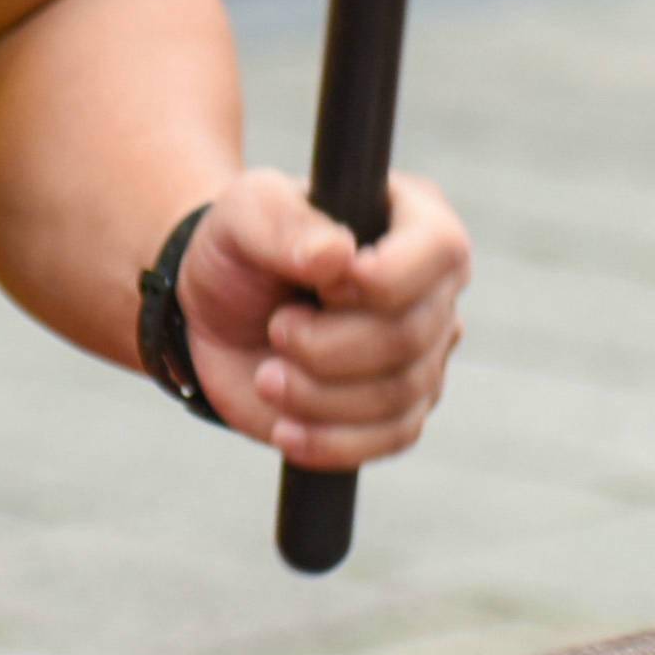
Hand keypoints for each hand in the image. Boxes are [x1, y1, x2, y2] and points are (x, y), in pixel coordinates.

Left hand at [176, 165, 468, 466]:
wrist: (213, 319)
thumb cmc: (240, 251)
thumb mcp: (244, 214)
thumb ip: (284, 224)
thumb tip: (337, 256)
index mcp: (414, 218)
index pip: (441, 249)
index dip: (385, 278)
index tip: (322, 286)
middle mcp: (433, 287)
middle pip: (410, 334)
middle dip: (326, 345)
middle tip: (276, 329)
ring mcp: (424, 352)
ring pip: (399, 393)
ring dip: (317, 394)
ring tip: (267, 377)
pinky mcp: (400, 409)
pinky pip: (392, 438)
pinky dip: (332, 441)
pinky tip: (286, 430)